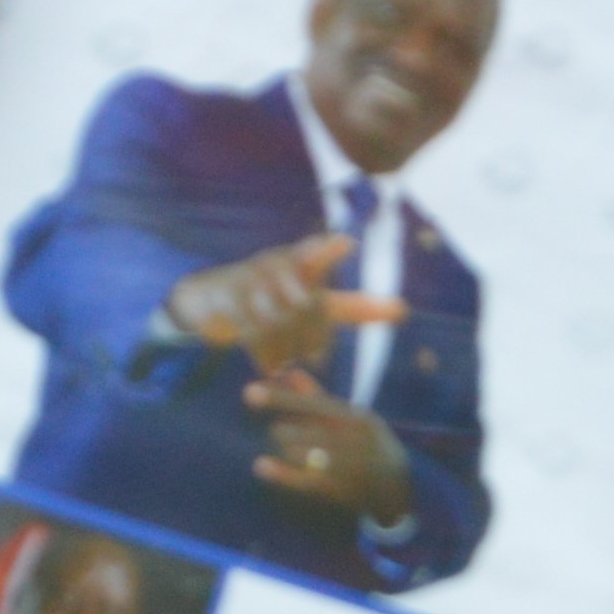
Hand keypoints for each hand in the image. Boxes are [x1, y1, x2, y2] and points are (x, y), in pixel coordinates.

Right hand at [162, 234, 404, 374]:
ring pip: (278, 322)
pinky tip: (269, 368)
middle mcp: (275, 265)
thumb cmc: (273, 297)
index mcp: (300, 262)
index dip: (329, 250)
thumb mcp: (311, 299)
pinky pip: (251, 333)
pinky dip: (265, 356)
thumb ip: (352, 306)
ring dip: (287, 351)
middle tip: (315, 359)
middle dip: (313, 338)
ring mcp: (248, 280)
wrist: (211, 298)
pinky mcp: (228, 301)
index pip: (316, 254)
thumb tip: (402, 309)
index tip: (347, 244)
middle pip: (304, 305)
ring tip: (288, 365)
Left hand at [245, 372, 412, 526]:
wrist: (399, 486)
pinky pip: (303, 480)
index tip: (249, 392)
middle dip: (283, 430)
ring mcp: (344, 467)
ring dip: (287, 448)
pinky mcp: (338, 489)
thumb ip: (318, 396)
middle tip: (280, 432)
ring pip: (299, 453)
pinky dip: (281, 473)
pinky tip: (261, 466)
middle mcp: (350, 440)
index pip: (309, 403)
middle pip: (300, 430)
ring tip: (288, 447)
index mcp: (354, 417)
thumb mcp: (353, 416)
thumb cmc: (370, 443)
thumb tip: (289, 371)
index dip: (279, 398)